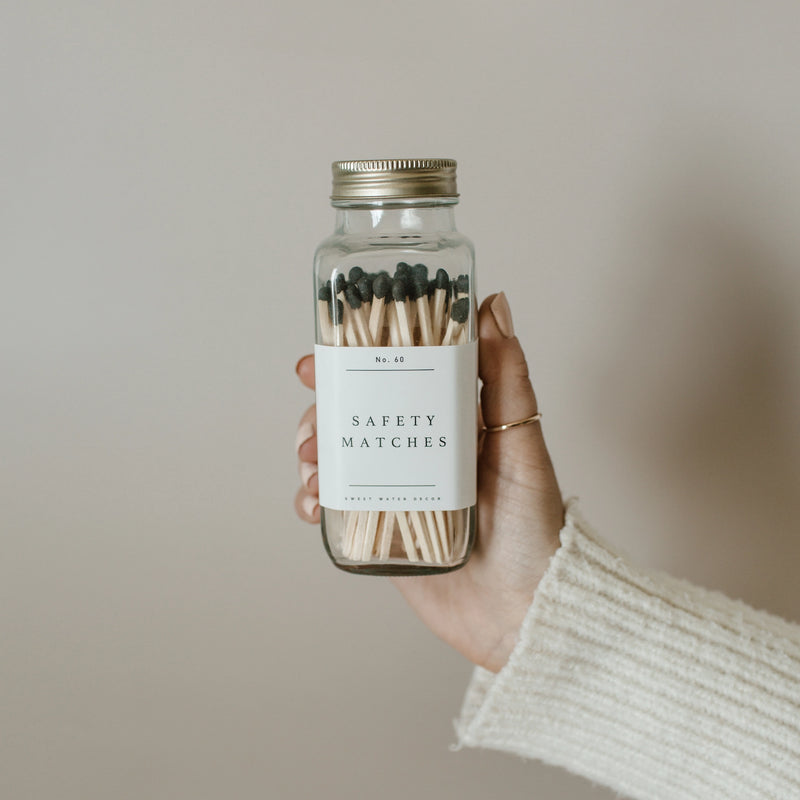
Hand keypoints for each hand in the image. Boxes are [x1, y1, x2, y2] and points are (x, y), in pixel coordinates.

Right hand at [294, 292, 562, 671]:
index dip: (356, 361)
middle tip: (314, 417)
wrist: (526, 613)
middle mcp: (419, 452)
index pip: (396, 377)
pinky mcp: (381, 534)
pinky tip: (313, 501)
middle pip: (357, 415)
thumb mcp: (523, 443)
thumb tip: (494, 304)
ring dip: (313, 451)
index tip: (323, 353)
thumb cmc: (536, 526)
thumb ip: (507, 376)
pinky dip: (313, 499)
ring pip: (340, 456)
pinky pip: (336, 509)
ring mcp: (398, 492)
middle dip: (324, 409)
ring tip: (312, 460)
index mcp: (450, 424)